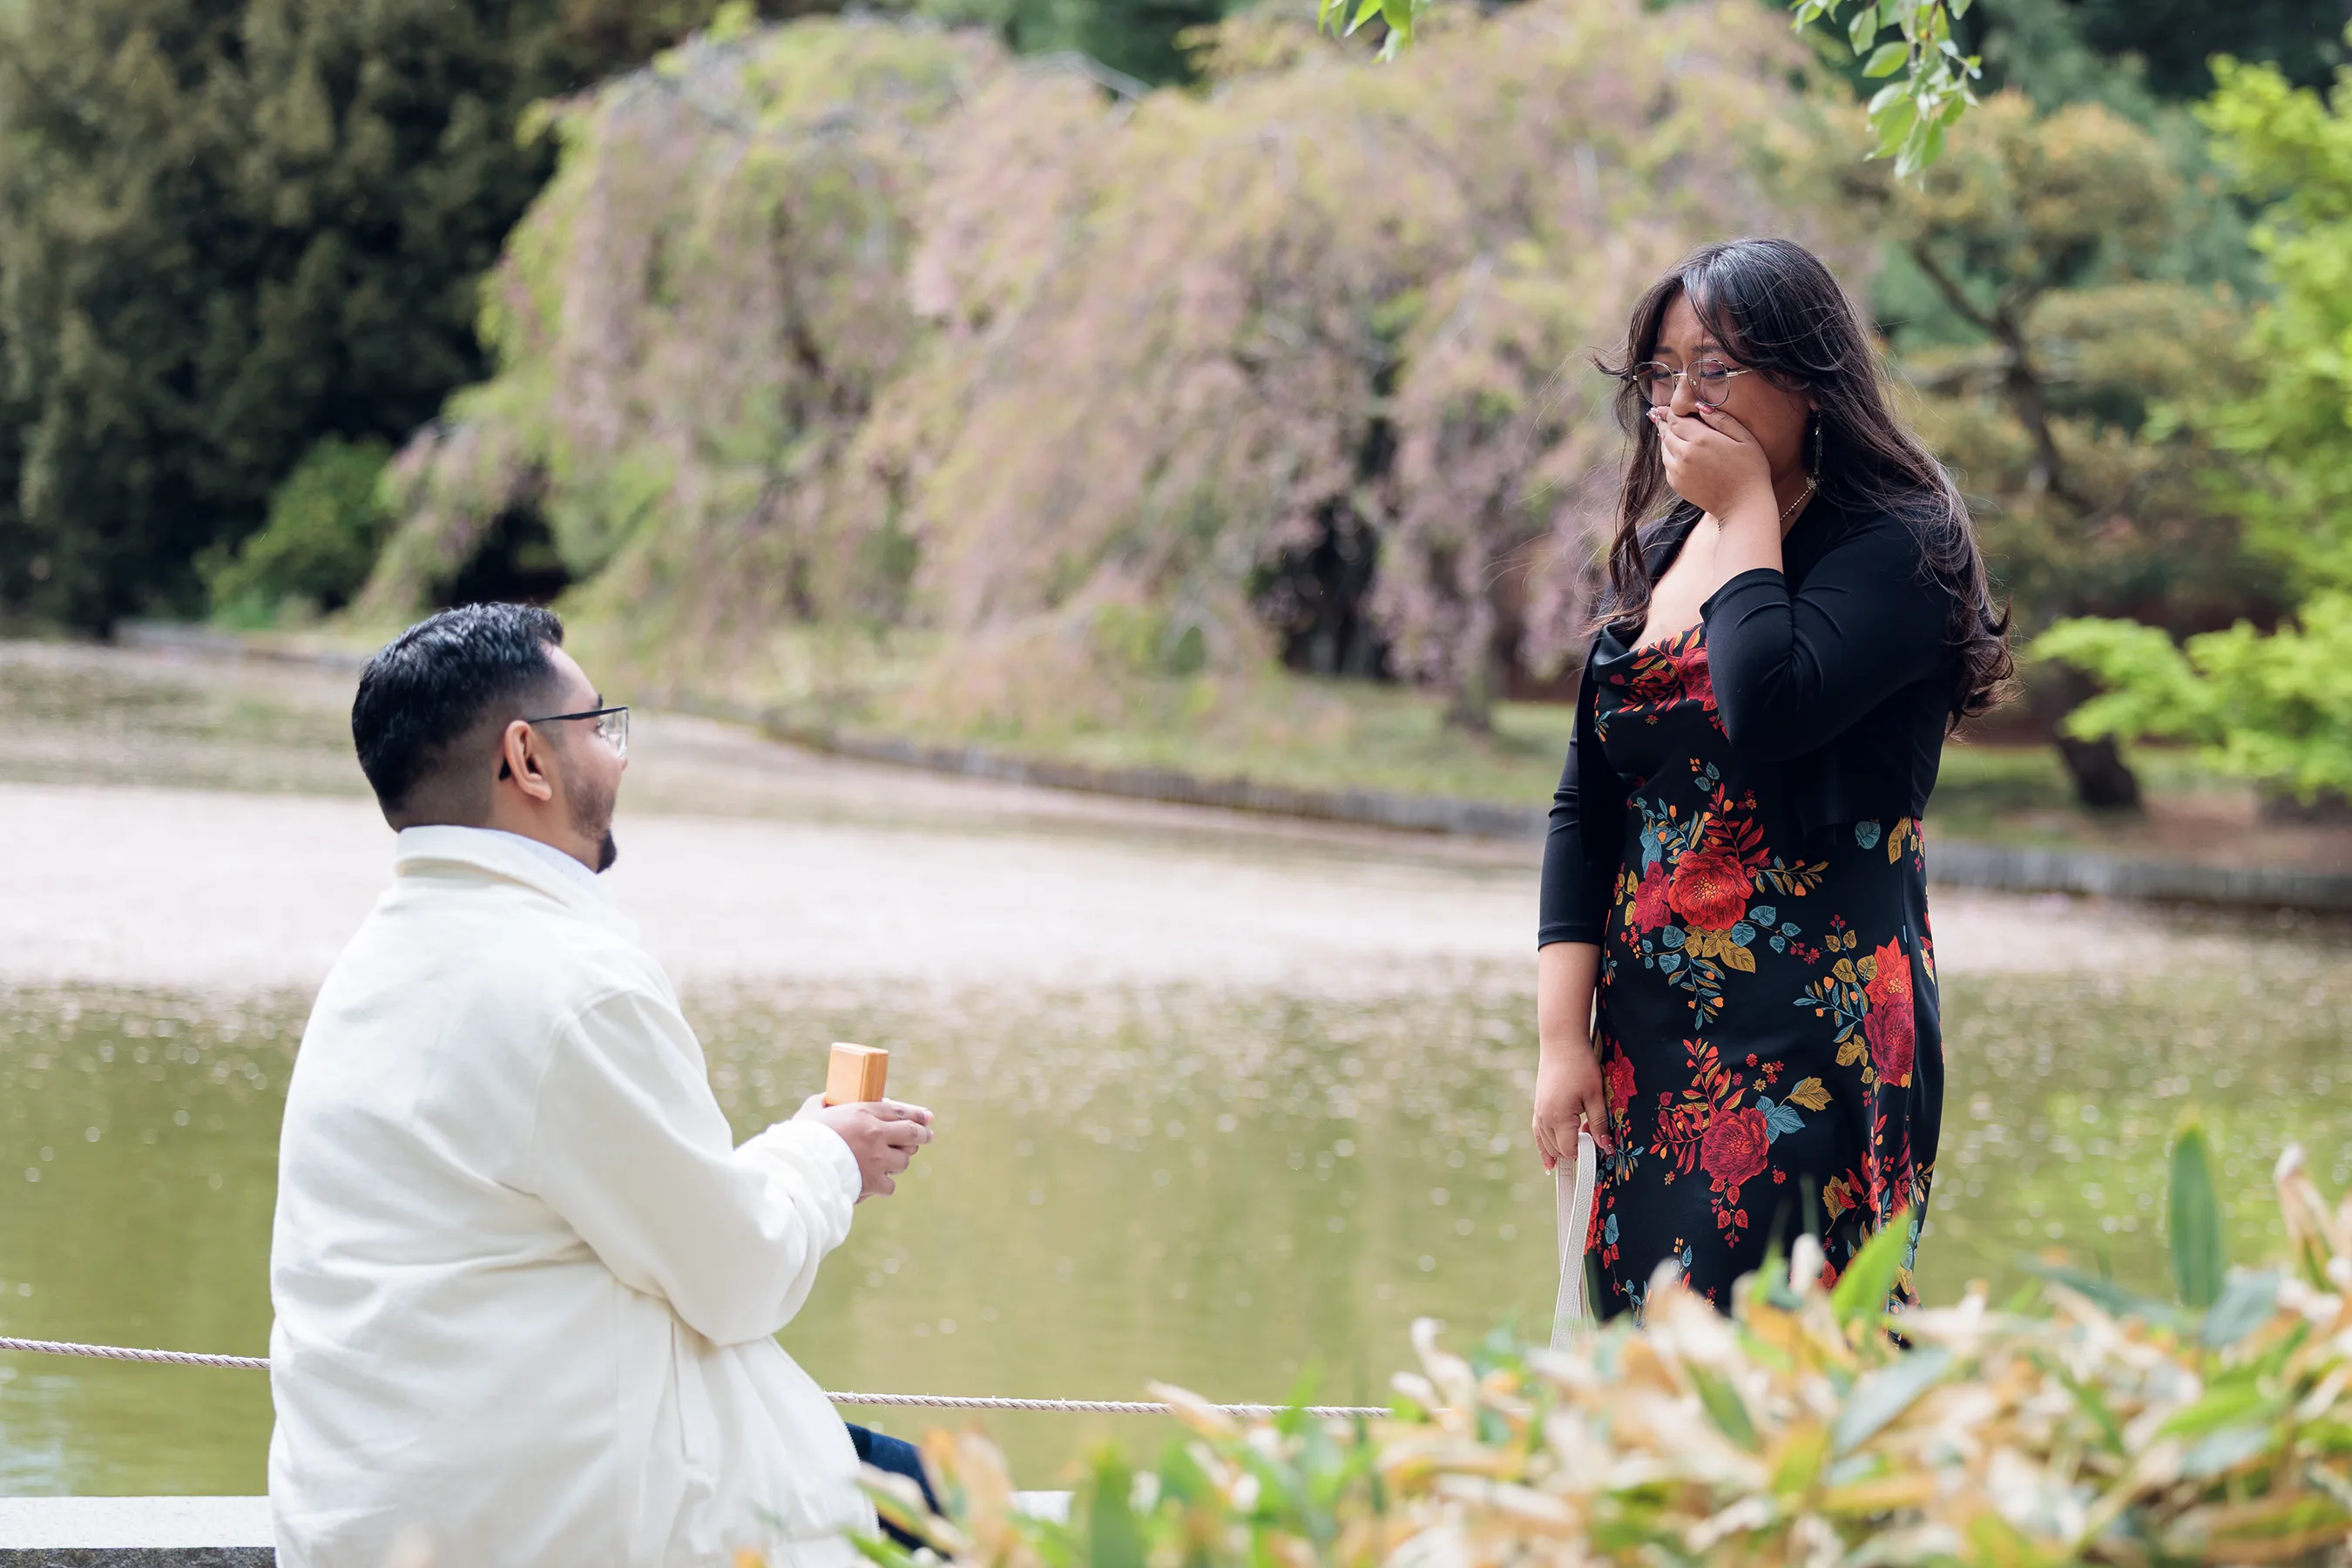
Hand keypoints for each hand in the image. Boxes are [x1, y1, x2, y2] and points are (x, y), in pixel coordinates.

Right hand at [805, 1096, 935, 1199]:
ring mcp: (877, 1160)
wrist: (799, 1168)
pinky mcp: (872, 1182)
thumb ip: (822, 1102)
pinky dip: (884, 1185)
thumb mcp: (811, 1111)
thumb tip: (826, 1098)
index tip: (927, 1117)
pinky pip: (890, 1185)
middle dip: (923, 1136)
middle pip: (912, 1134)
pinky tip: (877, 1184)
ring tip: (892, 1162)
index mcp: (863, 1113)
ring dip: (899, 1161)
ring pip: (903, 1161)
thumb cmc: (802, 1137)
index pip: (900, 1110)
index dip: (918, 1114)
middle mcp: (876, 1134)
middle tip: (926, 1137)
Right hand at [1533, 1039, 1613, 1170]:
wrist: (1561, 1043)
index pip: (1570, 1149)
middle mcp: (1544, 1118)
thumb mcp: (1595, 1096)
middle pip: (1558, 1150)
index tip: (1599, 1147)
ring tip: (1579, 1153)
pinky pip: (1538, 1134)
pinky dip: (1544, 1148)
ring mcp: (1539, 1113)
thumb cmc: (1581, 1067)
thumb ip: (1599, 1123)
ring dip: (1563, 1149)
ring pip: (1547, 1144)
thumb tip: (1606, 1148)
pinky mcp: (1538, 1107)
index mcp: (1559, 1117)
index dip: (1586, 1152)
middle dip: (1576, 1151)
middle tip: (1594, 1138)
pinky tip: (1549, 1163)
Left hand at [1650, 405, 1773, 524]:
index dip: (1669, 411)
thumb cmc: (1750, 470)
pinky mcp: (1677, 485)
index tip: (1666, 407)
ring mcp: (1678, 472)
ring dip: (1666, 439)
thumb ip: (1722, 419)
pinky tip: (1676, 452)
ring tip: (1668, 431)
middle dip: (1665, 422)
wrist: (1743, 505)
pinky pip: (1667, 465)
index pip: (1676, 419)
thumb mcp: (1744, 438)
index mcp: (1700, 439)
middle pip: (1667, 433)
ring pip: (1664, 449)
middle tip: (1660, 414)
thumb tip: (1700, 407)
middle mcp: (1684, 455)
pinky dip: (1669, 456)